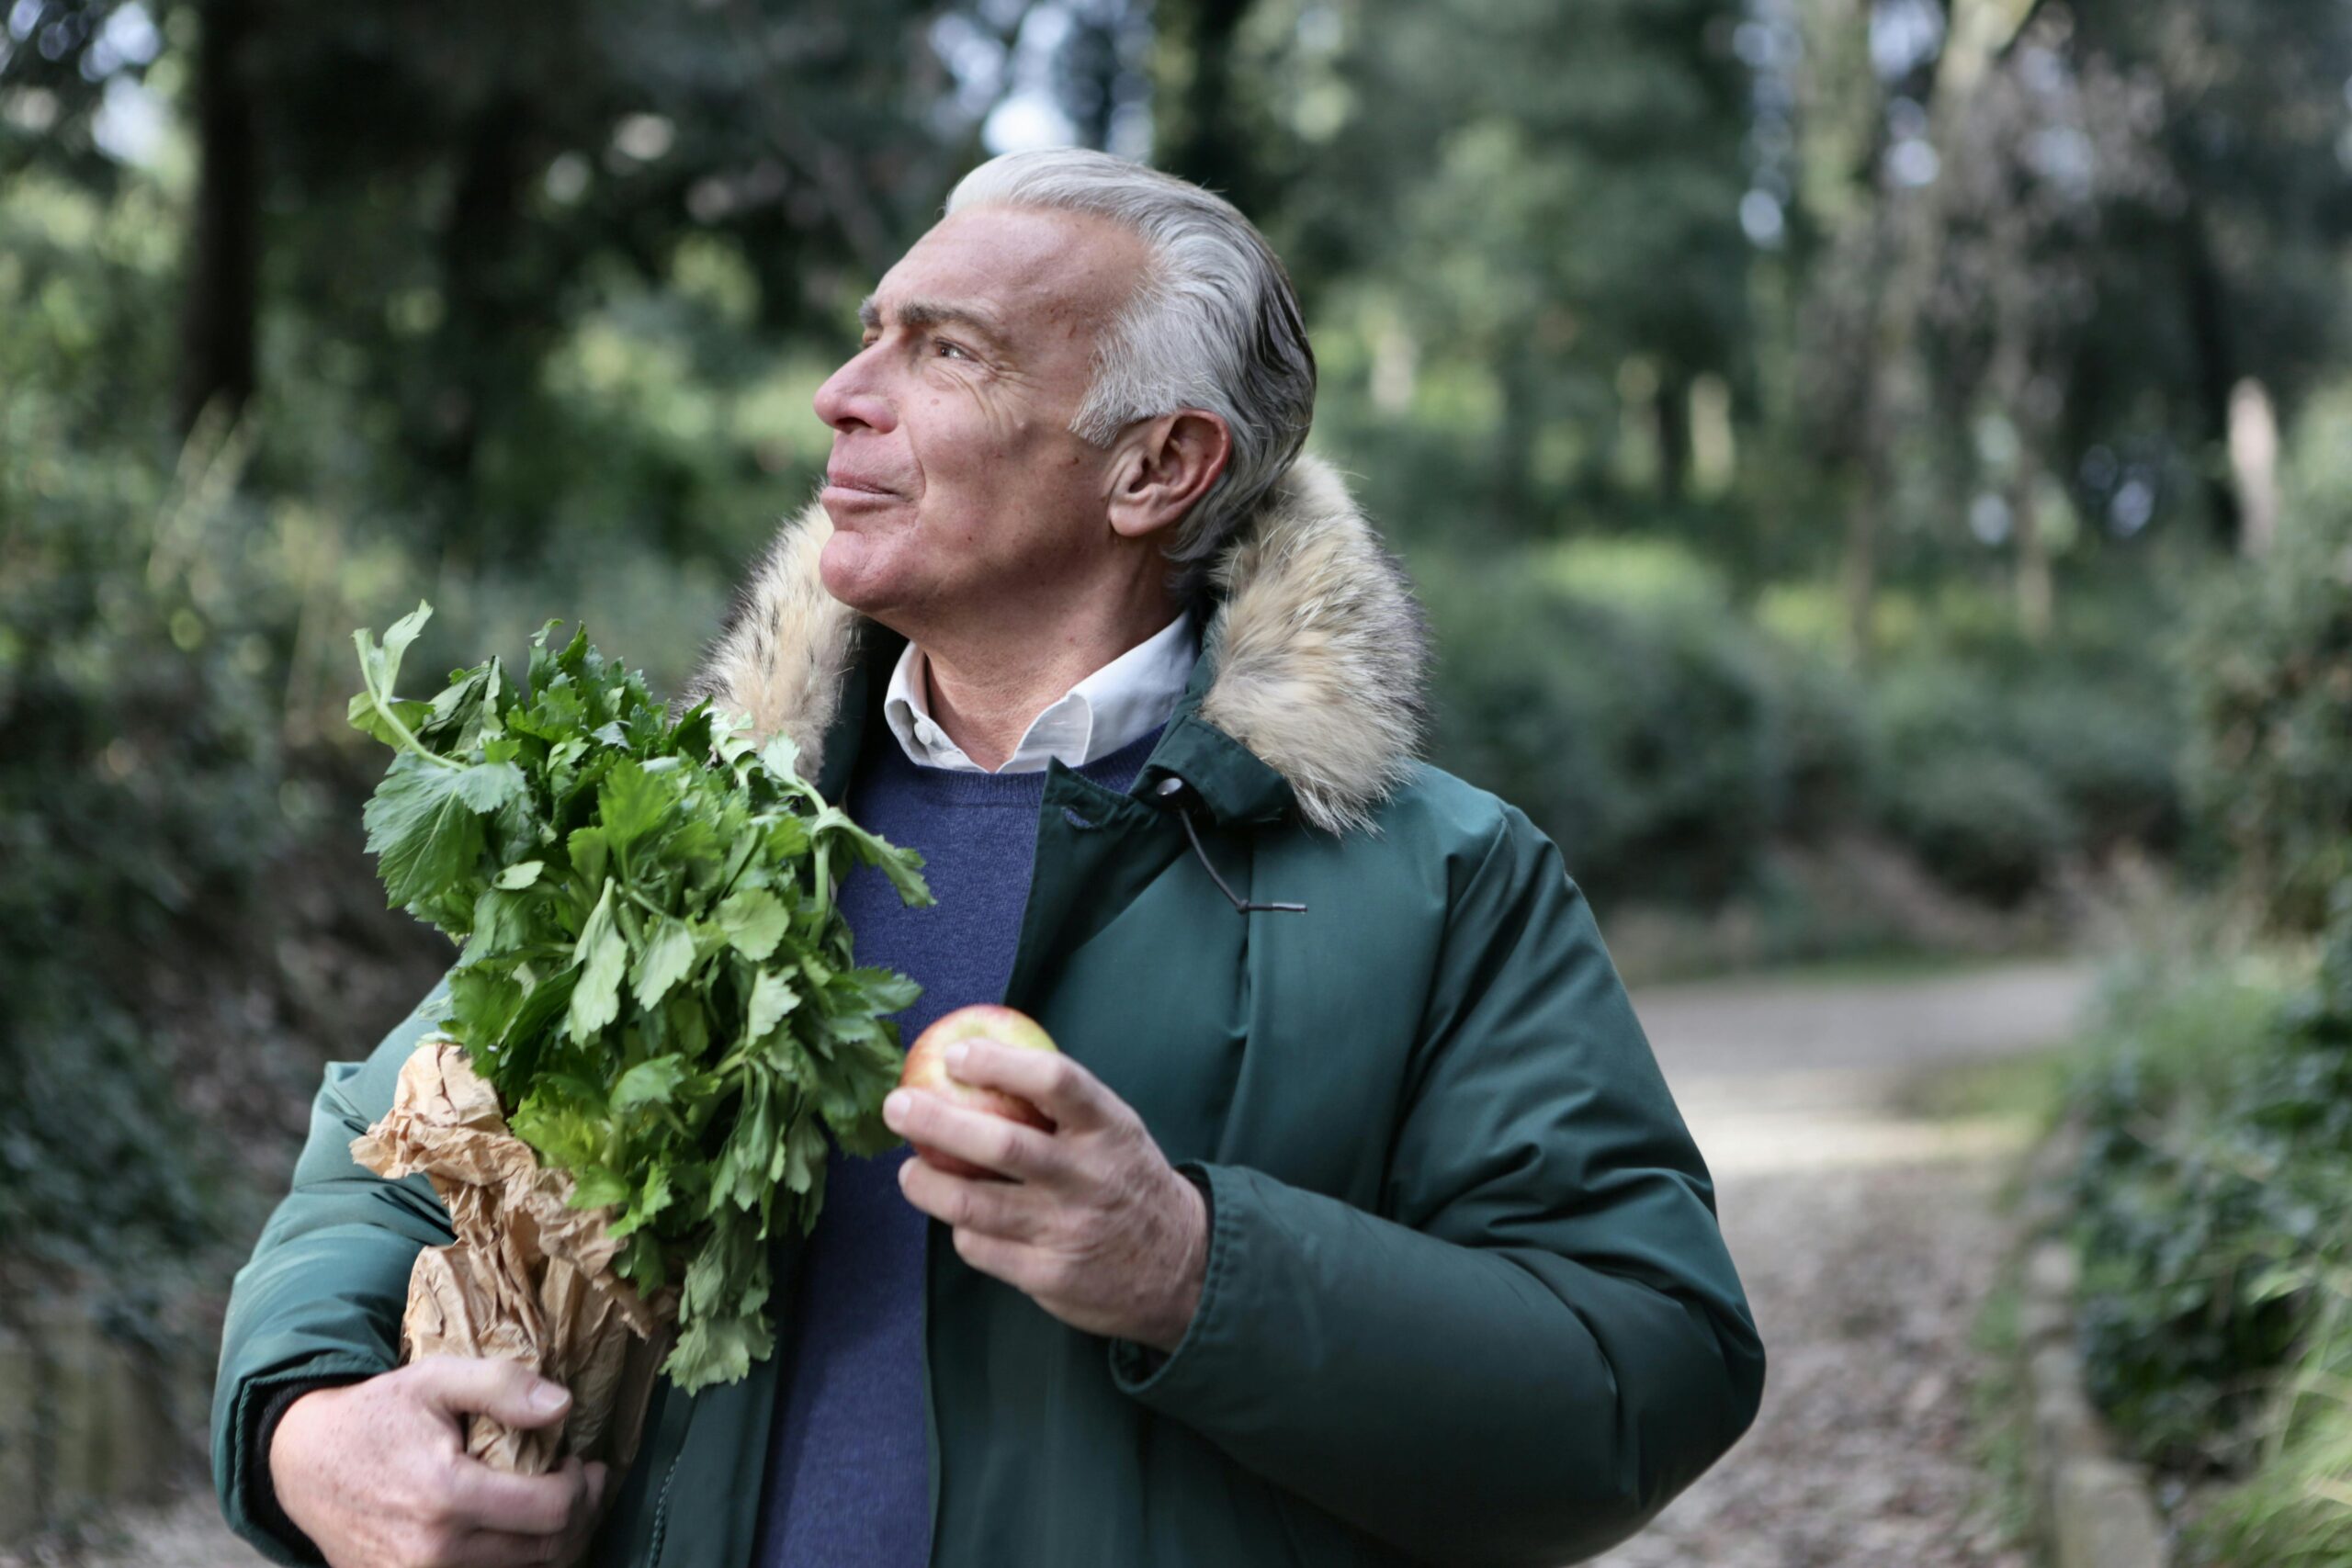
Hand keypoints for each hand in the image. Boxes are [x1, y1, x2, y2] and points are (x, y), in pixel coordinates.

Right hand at [270, 1357, 611, 1567]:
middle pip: (546, 1551)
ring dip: (554, 1542)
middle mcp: (434, 1551)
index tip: (578, 1461)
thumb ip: (501, 1386)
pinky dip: (515, 1560)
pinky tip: (521, 1529)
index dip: (581, 1487)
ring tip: (557, 1503)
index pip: (551, 1510)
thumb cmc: (376, 1416)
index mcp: (447, 1495)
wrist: (304, 1464)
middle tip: (584, 1483)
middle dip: (581, 1515)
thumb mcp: (435, 1379)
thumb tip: (562, 1406)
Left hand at [884, 1039, 1208, 1350]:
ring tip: (909, 1170)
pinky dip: (960, 1229)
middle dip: (937, 1121)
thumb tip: (978, 1061)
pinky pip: (981, 1248)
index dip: (1000, 1063)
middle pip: (1002, 1145)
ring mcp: (1067, 1230)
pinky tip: (957, 1217)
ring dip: (927, 1184)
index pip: (1055, 1081)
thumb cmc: (1126, 1180)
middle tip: (897, 1106)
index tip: (955, 1055)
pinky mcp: (1047, 1276)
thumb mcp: (1114, 1129)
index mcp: (1108, 1128)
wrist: (1181, 1268)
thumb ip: (1061, 1103)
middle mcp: (1089, 1176)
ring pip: (975, 1205)